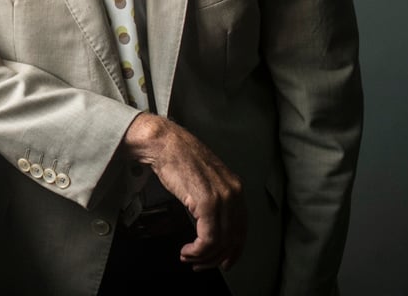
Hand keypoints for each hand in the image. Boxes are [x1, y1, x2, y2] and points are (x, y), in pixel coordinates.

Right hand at [123, 113, 245, 270]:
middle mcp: (234, 194)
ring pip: (220, 242)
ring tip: (189, 257)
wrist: (165, 143)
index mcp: (235, 188)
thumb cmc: (179, 157)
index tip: (223, 262)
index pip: (242, 229)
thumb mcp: (206, 179)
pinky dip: (197, 250)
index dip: (233, 251)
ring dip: (203, 257)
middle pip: (233, 239)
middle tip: (201, 265)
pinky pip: (208, 238)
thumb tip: (213, 225)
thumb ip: (215, 199)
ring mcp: (222, 198)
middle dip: (216, 258)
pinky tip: (187, 250)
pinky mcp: (206, 203)